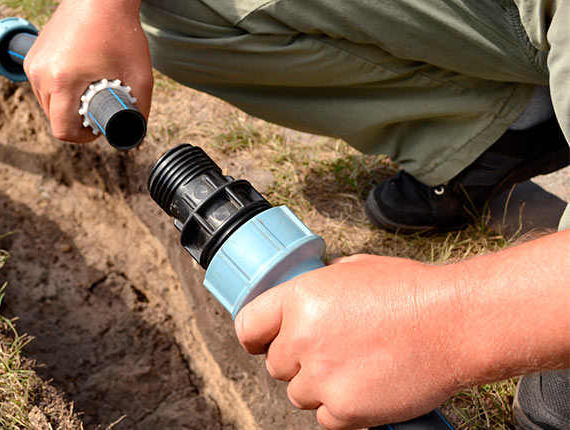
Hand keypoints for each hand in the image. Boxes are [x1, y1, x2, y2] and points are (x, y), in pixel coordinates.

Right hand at [24, 0, 152, 142]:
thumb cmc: (121, 33)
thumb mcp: (140, 77)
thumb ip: (139, 111)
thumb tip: (134, 134)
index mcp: (62, 80)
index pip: (62, 130)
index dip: (84, 136)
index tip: (98, 127)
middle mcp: (41, 73)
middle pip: (54, 119)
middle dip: (76, 122)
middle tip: (98, 108)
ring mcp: (33, 64)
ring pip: (47, 104)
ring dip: (66, 107)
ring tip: (89, 92)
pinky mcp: (32, 57)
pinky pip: (43, 88)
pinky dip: (59, 91)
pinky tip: (78, 81)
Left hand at [234, 255, 462, 428]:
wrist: (455, 322)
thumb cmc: (411, 292)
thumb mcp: (354, 269)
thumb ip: (318, 287)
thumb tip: (303, 301)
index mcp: (299, 298)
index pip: (248, 326)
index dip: (256, 337)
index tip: (262, 343)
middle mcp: (302, 338)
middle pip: (276, 365)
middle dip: (298, 360)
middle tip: (331, 352)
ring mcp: (322, 377)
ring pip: (298, 394)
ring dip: (319, 386)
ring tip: (355, 367)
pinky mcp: (345, 409)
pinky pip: (324, 417)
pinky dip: (341, 408)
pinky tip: (365, 386)